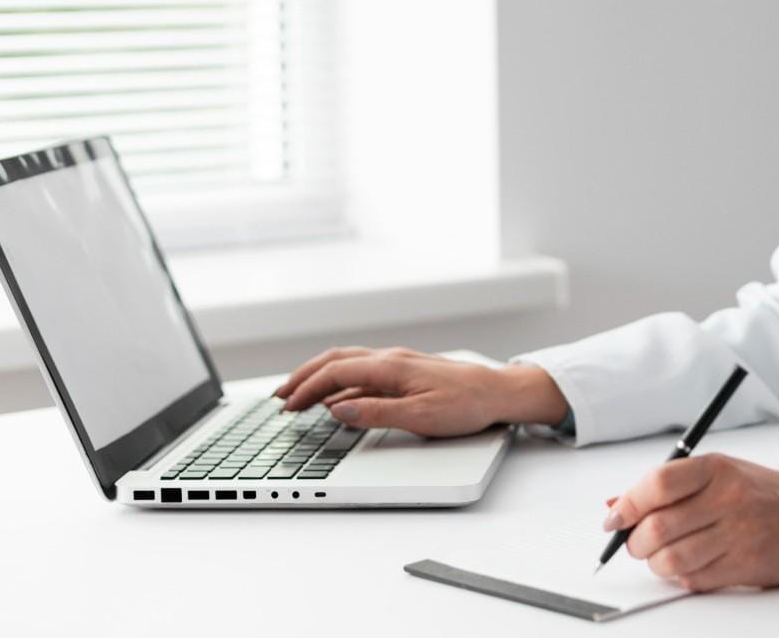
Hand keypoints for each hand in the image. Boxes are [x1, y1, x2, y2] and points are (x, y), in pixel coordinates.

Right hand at [272, 347, 568, 435]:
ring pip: (348, 361)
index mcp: (391, 367)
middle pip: (336, 360)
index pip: (336, 373)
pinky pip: (363, 370)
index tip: (286, 408)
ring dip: (319, 375)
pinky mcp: (406, 370)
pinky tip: (336, 397)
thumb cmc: (466, 404)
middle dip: (303, 376)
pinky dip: (340, 379)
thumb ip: (376, 413)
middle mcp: (391, 359)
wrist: (499, 392)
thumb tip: (337, 410)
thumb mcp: (420, 417)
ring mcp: (399, 362)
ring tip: (298, 394)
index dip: (306, 390)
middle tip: (279, 397)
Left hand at [604, 452, 778, 590]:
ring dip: (656, 562)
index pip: (657, 485)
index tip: (615, 518)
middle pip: (657, 527)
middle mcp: (727, 500)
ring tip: (663, 554)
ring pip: (670, 559)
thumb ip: (671, 485)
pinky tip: (691, 563)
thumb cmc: (771, 493)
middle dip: (635, 541)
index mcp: (717, 469)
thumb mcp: (723, 472)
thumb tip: (617, 503)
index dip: (627, 504)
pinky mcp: (744, 568)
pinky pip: (693, 579)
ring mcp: (737, 536)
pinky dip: (681, 576)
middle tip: (637, 541)